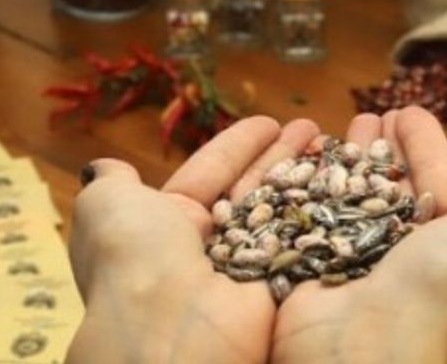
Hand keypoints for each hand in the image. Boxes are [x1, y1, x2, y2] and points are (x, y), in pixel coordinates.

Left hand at [65, 115, 322, 363]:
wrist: (163, 324)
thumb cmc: (132, 255)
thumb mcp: (104, 202)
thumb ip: (111, 181)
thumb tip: (104, 167)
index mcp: (161, 224)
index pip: (208, 175)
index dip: (238, 147)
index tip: (269, 122)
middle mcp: (202, 249)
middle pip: (249, 191)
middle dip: (279, 158)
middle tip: (312, 128)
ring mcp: (241, 270)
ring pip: (278, 213)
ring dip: (304, 177)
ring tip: (332, 142)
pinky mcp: (273, 288)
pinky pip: (299, 242)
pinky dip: (319, 211)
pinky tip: (343, 180)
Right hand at [271, 107, 446, 363]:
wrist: (373, 347)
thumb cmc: (446, 290)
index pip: (444, 182)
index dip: (426, 145)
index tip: (407, 111)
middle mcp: (413, 258)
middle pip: (398, 190)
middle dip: (387, 150)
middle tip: (371, 113)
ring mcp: (364, 264)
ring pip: (357, 200)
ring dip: (351, 161)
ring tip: (342, 128)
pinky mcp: (319, 267)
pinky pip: (318, 218)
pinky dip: (314, 187)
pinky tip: (308, 159)